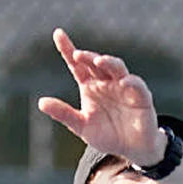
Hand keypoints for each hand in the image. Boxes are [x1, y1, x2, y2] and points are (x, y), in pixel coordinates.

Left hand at [38, 28, 165, 167]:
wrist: (130, 150)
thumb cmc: (106, 135)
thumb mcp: (81, 126)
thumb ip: (63, 113)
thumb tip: (41, 102)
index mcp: (90, 86)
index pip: (78, 65)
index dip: (68, 49)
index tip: (58, 34)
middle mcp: (107, 82)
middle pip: (97, 63)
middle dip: (88, 57)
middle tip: (78, 55)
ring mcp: (124, 87)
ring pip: (117, 68)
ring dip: (108, 62)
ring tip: (98, 61)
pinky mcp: (141, 97)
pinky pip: (137, 86)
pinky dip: (131, 82)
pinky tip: (123, 82)